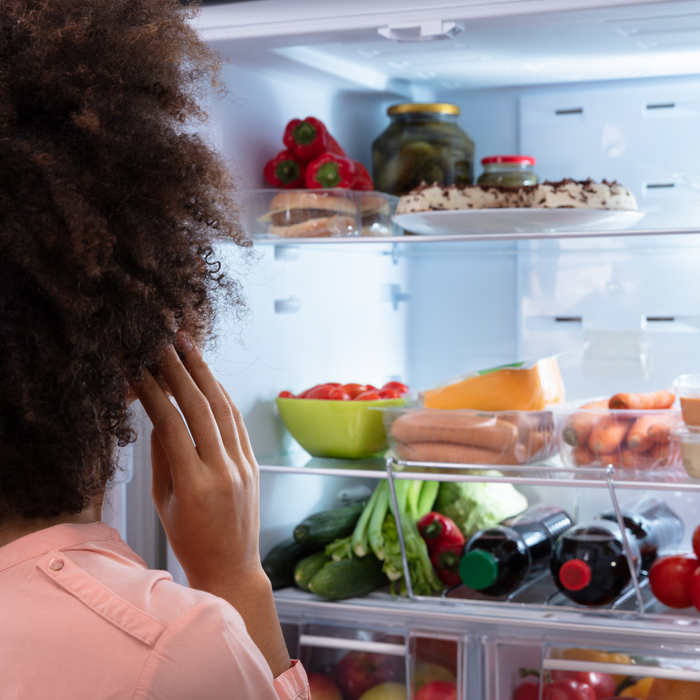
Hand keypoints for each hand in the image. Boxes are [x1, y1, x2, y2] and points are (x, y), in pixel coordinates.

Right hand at [130, 333, 261, 591]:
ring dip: (205, 373)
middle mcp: (222, 470)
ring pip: (223, 409)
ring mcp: (242, 465)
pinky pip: (238, 422)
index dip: (152, 392)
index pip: (170, 424)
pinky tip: (210, 378)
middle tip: (163, 343)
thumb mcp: (164, 502)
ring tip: (188, 347)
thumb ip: (161, 457)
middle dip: (180, 370)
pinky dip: (222, 396)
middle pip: (200, 408)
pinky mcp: (254, 463)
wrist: (231, 567)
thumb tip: (157, 416)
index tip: (137, 369)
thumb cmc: (190, 541)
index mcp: (194, 484)